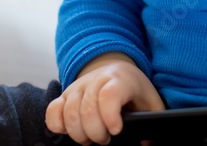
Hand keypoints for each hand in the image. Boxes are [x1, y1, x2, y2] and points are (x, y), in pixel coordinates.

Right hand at [46, 55, 164, 145]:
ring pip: (69, 113)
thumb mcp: (150, 101)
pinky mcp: (64, 95)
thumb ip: (153, 119)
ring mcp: (77, 87)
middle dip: (96, 133)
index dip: (110, 115)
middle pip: (87, 110)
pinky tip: (70, 131)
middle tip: (105, 139)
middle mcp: (95, 80)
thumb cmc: (134, 89)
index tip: (116, 130)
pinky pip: (52, 110)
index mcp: (119, 80)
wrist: (115, 68)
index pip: (109, 95)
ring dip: (79, 133)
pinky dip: (58, 125)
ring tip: (91, 137)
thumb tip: (148, 141)